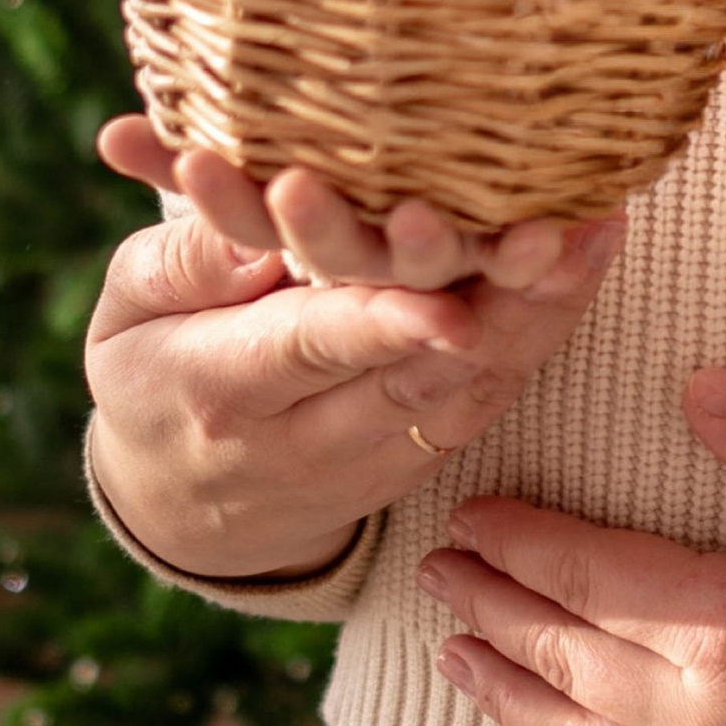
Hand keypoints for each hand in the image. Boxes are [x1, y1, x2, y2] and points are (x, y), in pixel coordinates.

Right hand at [85, 117, 624, 584]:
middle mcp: (307, 440)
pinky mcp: (419, 457)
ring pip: (471, 387)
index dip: (378, 310)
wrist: (174, 503)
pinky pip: (488, 394)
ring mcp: (373, 459)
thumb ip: (186, 262)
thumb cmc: (151, 367)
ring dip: (539, 313)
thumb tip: (256, 222)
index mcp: (222, 390)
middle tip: (550, 230)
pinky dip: (543, 329)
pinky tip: (589, 255)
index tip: (430, 252)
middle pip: (414, 371)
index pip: (312, 346)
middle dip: (488, 303)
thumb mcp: (129, 310)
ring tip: (595, 229)